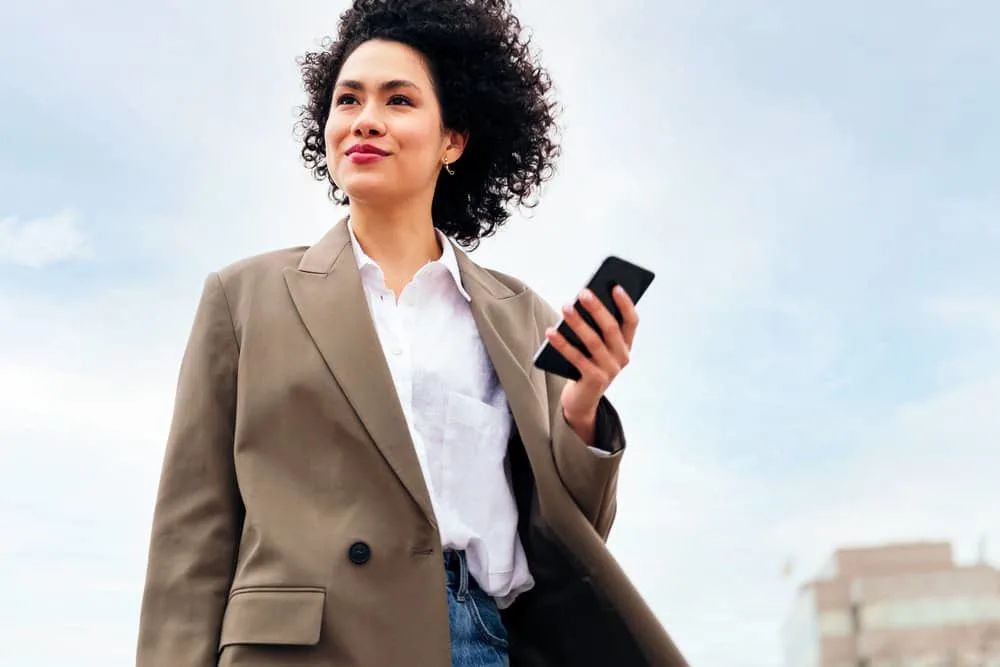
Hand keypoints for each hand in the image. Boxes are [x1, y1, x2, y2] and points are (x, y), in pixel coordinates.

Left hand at [544, 286, 639, 445]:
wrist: (581, 402)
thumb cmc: (586, 365)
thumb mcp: (595, 347)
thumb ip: (594, 329)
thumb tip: (579, 303)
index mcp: (626, 346)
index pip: (631, 321)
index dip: (625, 303)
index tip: (614, 286)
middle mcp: (622, 358)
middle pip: (611, 328)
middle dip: (596, 309)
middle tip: (582, 293)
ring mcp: (609, 371)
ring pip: (593, 342)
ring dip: (578, 323)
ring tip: (565, 307)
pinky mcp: (594, 380)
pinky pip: (576, 358)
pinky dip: (562, 344)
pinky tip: (550, 331)